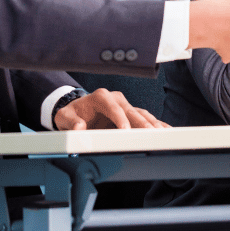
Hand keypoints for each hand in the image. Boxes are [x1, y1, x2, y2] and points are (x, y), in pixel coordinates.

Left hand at [54, 88, 168, 130]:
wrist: (76, 111)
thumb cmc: (72, 114)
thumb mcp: (64, 117)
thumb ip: (70, 121)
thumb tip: (79, 126)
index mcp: (101, 97)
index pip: (113, 107)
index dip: (120, 119)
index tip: (125, 130)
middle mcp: (116, 99)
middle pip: (132, 110)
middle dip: (142, 122)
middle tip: (150, 133)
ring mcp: (125, 105)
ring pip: (141, 113)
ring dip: (151, 123)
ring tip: (161, 133)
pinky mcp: (130, 113)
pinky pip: (144, 117)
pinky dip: (155, 123)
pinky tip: (165, 130)